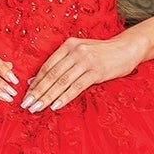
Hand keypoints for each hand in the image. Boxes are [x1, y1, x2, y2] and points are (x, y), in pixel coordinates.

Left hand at [22, 32, 142, 111]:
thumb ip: (60, 64)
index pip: (47, 66)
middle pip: (51, 75)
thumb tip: (36, 80)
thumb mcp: (80, 54)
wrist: (127, 48)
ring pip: (61, 82)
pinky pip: (76, 87)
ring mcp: (86, 60)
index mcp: (68, 45)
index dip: (35, 83)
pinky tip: (55, 106)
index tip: (26, 95)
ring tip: (37, 108)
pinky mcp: (96, 71)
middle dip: (37, 92)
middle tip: (26, 105)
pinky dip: (64, 97)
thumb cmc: (102, 54)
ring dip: (47, 97)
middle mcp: (75, 51)